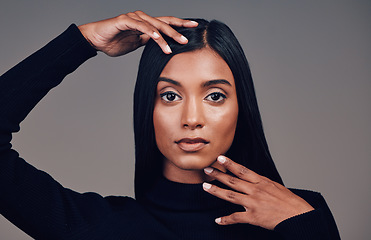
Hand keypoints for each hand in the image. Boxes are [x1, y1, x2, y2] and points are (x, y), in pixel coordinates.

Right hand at [78, 11, 197, 56]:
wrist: (96, 40)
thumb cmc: (114, 42)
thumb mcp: (135, 44)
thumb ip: (147, 42)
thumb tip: (159, 44)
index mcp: (146, 24)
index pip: (166, 24)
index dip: (180, 25)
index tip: (194, 27)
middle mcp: (142, 18)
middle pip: (164, 23)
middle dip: (178, 30)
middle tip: (189, 37)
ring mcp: (134, 18)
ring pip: (154, 25)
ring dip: (166, 35)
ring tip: (176, 43)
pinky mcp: (125, 21)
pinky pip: (140, 27)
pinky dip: (150, 32)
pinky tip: (159, 38)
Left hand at [202, 156, 314, 229]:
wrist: (299, 216)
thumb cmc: (290, 202)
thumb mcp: (276, 186)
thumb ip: (262, 183)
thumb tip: (252, 179)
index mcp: (262, 182)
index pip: (242, 170)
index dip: (230, 163)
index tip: (220, 157)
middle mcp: (256, 190)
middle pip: (233, 181)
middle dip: (218, 174)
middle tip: (207, 170)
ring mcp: (253, 203)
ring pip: (230, 196)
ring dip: (216, 191)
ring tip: (205, 187)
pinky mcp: (254, 217)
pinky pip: (236, 217)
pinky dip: (226, 220)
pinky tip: (218, 220)